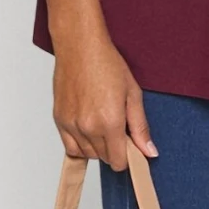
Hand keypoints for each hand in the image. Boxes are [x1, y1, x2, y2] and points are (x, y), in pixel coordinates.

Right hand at [52, 28, 157, 169]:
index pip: (118, 161)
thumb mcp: (133, 94)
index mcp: (110, 122)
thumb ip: (140, 127)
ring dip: (97, 147)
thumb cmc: (107, 64)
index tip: (130, 144)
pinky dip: (81, 144)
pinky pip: (70, 147)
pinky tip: (89, 129)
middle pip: (104, 159)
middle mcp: (88, 127)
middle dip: (114, 149)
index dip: (127, 156)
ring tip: (102, 123)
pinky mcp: (59, 120)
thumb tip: (149, 151)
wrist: (80, 46)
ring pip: (87, 155)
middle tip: (118, 127)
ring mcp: (71, 124)